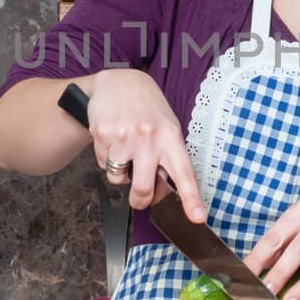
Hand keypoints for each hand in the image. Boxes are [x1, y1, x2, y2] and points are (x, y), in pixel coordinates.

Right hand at [86, 68, 205, 221]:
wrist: (119, 81)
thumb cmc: (148, 109)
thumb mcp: (167, 127)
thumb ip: (167, 158)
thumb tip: (161, 191)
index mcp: (171, 137)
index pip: (184, 173)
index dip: (191, 198)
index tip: (197, 217)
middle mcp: (149, 137)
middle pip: (143, 189)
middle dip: (140, 200)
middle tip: (140, 199)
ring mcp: (124, 136)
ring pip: (117, 178)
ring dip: (119, 173)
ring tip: (125, 151)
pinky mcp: (102, 134)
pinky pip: (101, 163)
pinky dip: (105, 157)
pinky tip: (112, 139)